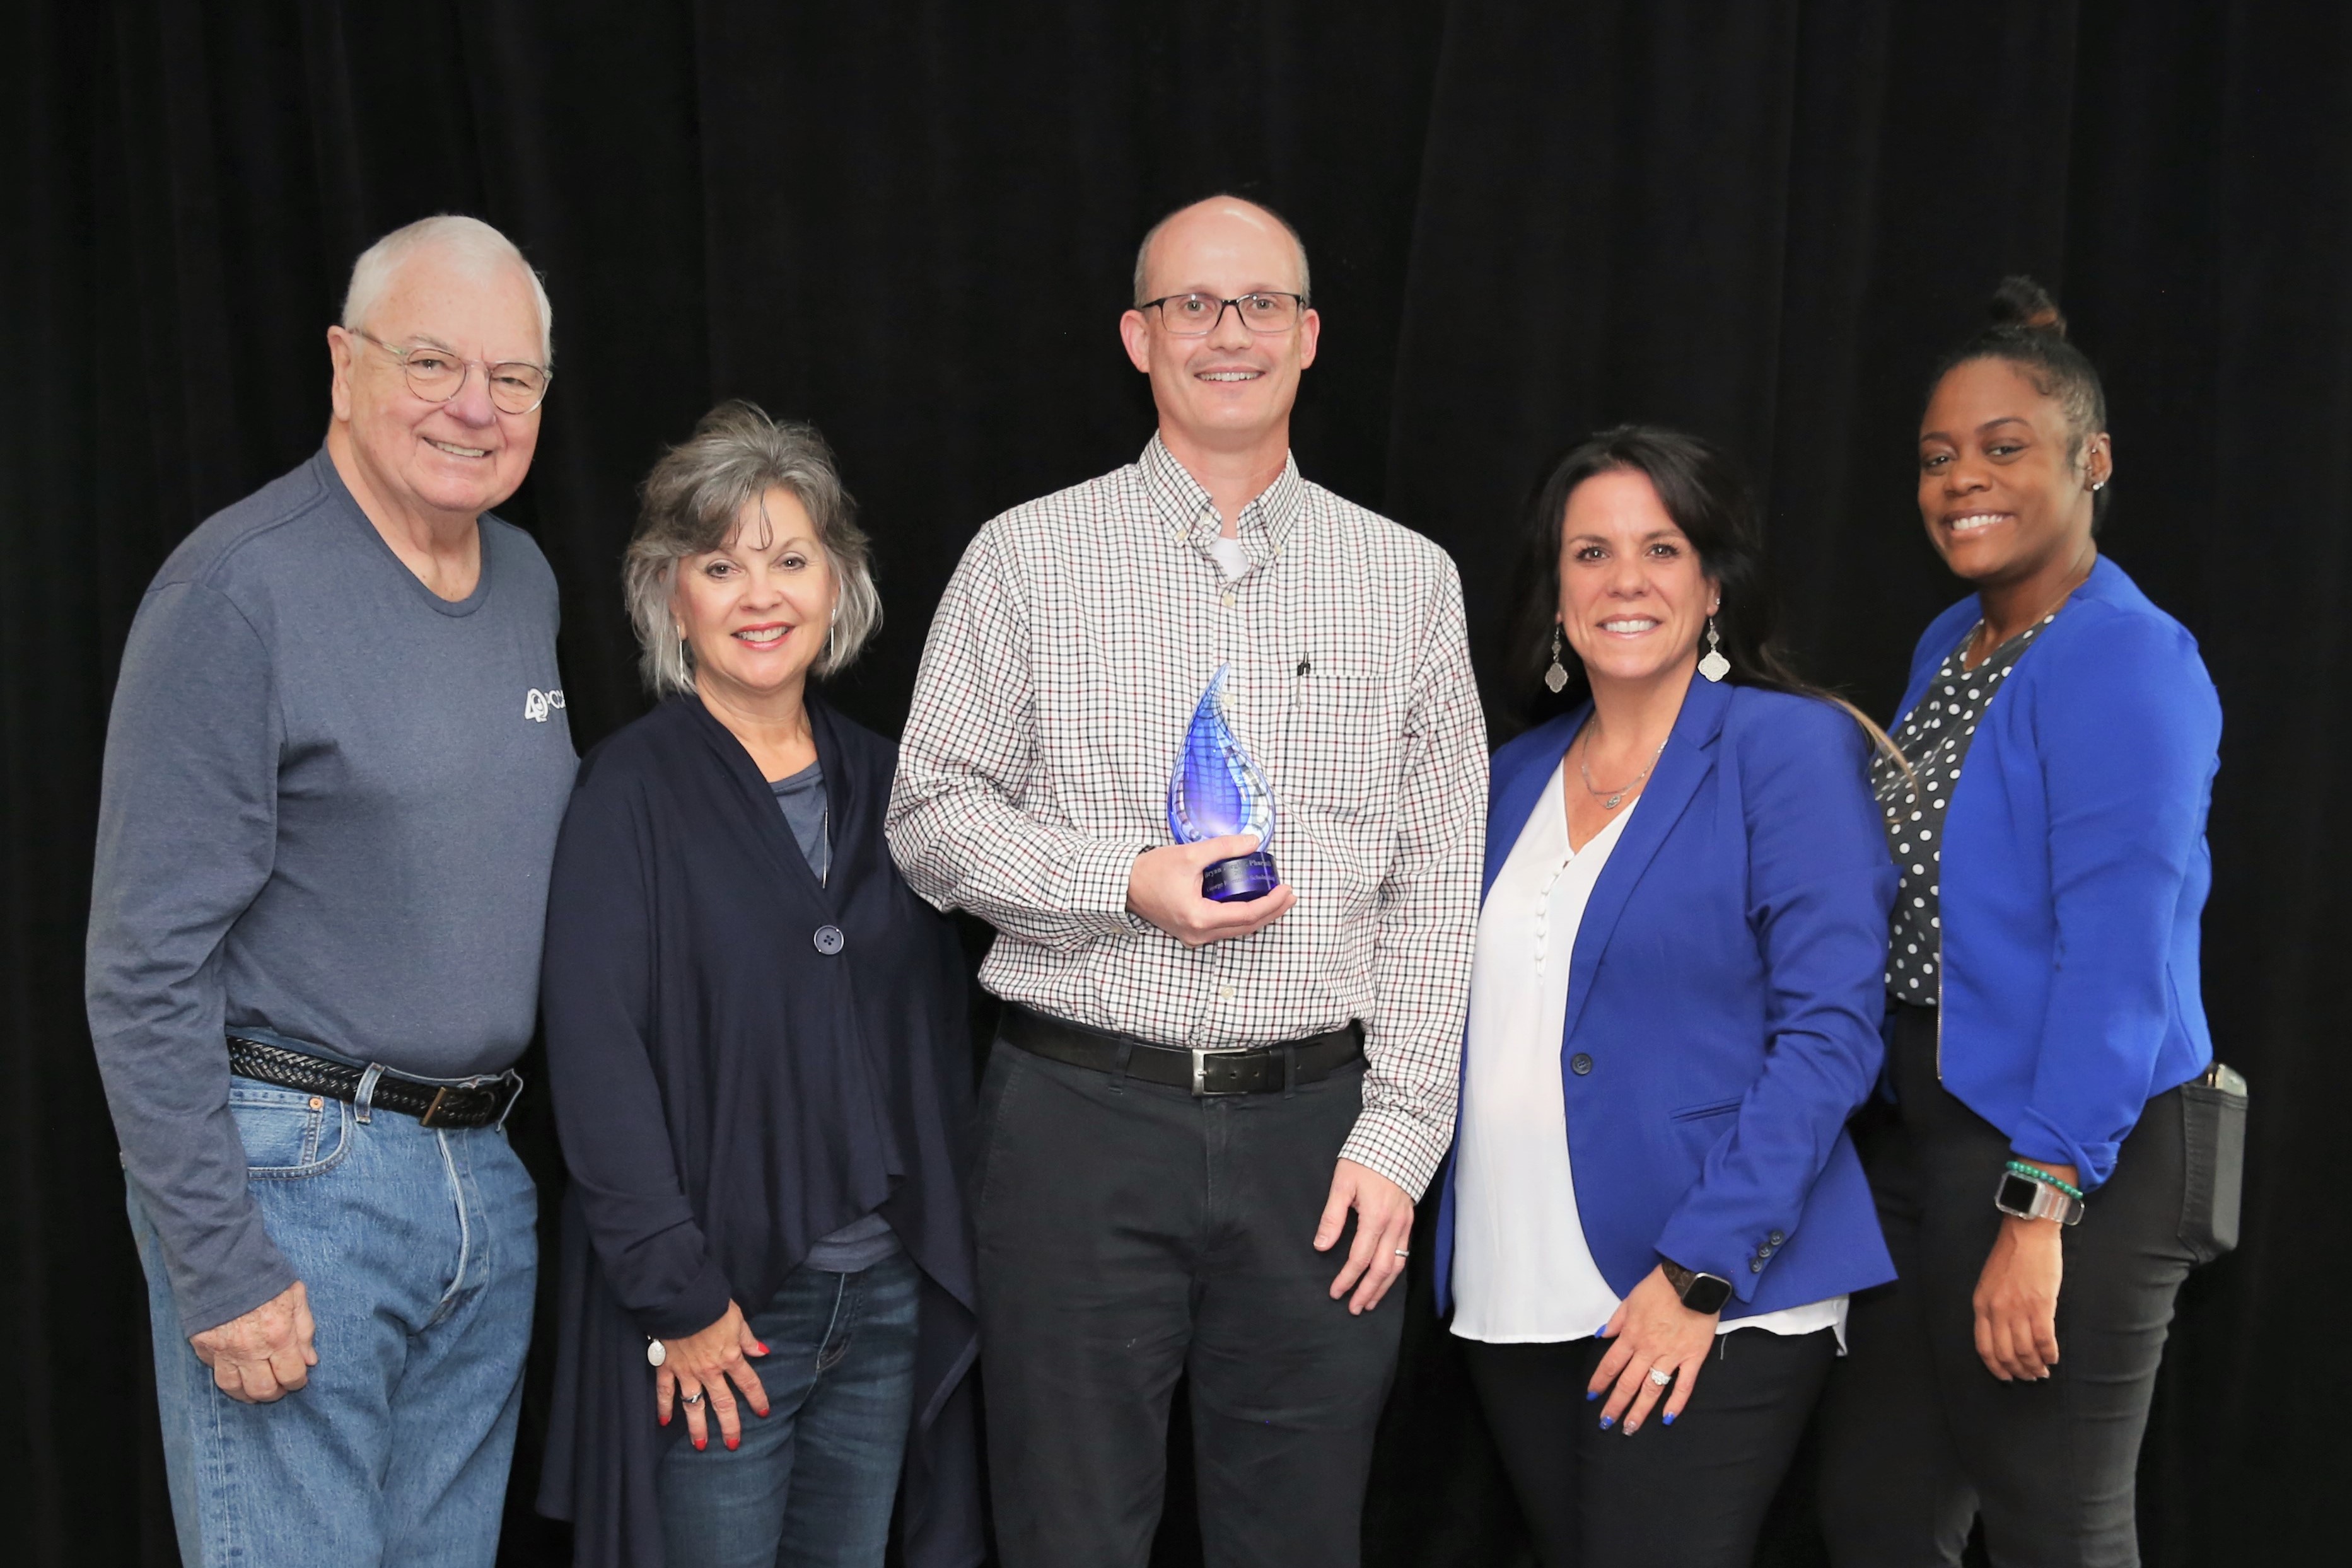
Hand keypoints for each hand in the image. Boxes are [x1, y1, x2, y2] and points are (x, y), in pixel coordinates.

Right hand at [189, 1280, 317, 1402]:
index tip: (299, 1379)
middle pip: (262, 1390)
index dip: (297, 1382)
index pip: (291, 1375)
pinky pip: (214, 1370)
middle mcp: (250, 1349)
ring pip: (233, 1388)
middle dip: (274, 1393)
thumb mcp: (296, 1295)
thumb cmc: (264, 1274)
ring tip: (256, 1389)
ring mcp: (223, 1350)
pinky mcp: (202, 1345)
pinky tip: (236, 1369)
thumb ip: (305, 1329)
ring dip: (247, 1393)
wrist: (222, 1260)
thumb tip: (309, 1360)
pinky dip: (226, 1373)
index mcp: (278, 1336)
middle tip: (278, 1387)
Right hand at [654, 1302, 769, 1450]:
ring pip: (694, 1405)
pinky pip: (665, 1392)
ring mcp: (687, 1372)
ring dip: (697, 1427)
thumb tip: (763, 1352)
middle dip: (730, 1426)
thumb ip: (748, 1339)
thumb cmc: (711, 1304)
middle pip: (723, 1403)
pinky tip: (663, 1422)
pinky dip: (663, 1407)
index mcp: (730, 1357)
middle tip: (733, 1444)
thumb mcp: (737, 1318)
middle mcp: (710, 1370)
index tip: (764, 1413)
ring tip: (701, 1445)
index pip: (749, 1383)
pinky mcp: (667, 1368)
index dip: (758, 1399)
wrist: (682, 1300)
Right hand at [1126, 836, 1296, 946]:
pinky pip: (1224, 927)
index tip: (1286, 889)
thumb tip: (1253, 842)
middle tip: (1290, 895)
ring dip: (1259, 915)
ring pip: (1236, 929)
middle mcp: (1199, 934)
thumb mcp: (1190, 854)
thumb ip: (1224, 847)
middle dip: (1272, 911)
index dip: (1271, 903)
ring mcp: (1195, 937)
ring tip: (1277, 898)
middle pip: (1246, 927)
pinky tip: (1253, 902)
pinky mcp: (1191, 932)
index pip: (1247, 915)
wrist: (1124, 885)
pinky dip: (1242, 916)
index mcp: (1200, 917)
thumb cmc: (1152, 871)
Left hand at [1314, 1159, 1414, 1313]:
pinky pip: (1404, 1252)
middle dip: (1368, 1291)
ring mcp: (1405, 1223)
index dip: (1347, 1278)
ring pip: (1398, 1264)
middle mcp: (1394, 1224)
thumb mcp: (1342, 1183)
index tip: (1335, 1292)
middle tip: (1354, 1308)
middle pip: (1382, 1269)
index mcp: (1375, 1216)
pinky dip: (1395, 1271)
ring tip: (1369, 1302)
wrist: (1398, 1139)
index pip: (1360, 1258)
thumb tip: (1322, 1245)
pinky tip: (1385, 1278)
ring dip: (1383, 1287)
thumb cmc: (1366, 1158)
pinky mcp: (1409, 1219)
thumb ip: (1332, 1216)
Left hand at [1589, 1266, 1716, 1433]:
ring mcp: (1671, 1356)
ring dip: (1640, 1410)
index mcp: (1631, 1335)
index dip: (1599, 1382)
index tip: (1592, 1397)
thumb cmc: (1659, 1287)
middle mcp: (1648, 1349)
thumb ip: (1617, 1321)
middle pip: (1628, 1383)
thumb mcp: (1630, 1299)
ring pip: (1652, 1388)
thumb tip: (1602, 1336)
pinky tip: (1667, 1418)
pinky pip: (1684, 1385)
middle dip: (1615, 1405)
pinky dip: (1676, 1403)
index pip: (1610, 1365)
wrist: (1692, 1280)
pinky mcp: (1693, 1357)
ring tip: (1630, 1428)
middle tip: (1607, 1424)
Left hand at [1974, 1214, 2063, 1380]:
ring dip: (2035, 1366)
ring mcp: (2018, 1310)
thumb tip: (2002, 1334)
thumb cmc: (2010, 1256)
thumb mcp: (1988, 1283)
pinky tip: (2053, 1358)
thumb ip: (1992, 1307)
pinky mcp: (2040, 1306)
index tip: (2006, 1377)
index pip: (1984, 1347)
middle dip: (2018, 1371)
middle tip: (2030, 1377)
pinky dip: (2049, 1354)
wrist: (2027, 1233)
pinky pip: (2044, 1340)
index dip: (1995, 1367)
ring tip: (2043, 1371)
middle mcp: (1997, 1311)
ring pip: (2025, 1352)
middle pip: (2005, 1354)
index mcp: (1981, 1305)